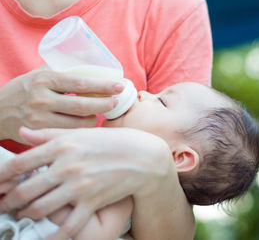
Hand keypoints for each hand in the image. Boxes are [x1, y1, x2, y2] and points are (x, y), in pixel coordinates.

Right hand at [0, 66, 123, 142]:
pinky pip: (68, 133)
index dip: (103, 85)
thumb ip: (62, 71)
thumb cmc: (24, 90)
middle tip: (116, 102)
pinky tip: (87, 125)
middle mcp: (41, 99)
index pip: (80, 83)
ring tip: (100, 114)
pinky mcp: (38, 133)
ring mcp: (39, 118)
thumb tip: (92, 59)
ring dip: (94, 119)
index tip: (119, 85)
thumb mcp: (39, 74)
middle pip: (82, 105)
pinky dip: (81, 130)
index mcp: (44, 79)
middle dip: (104, 105)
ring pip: (78, 123)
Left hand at [0, 127, 173, 239]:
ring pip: (40, 209)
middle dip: (8, 202)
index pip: (20, 163)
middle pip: (25, 190)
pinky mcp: (92, 202)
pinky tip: (46, 239)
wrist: (142, 156)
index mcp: (62, 146)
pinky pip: (68, 226)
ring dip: (27, 215)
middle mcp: (67, 166)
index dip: (1, 177)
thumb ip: (49, 134)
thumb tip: (23, 132)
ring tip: (24, 215)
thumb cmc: (111, 142)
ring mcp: (80, 186)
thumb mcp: (80, 133)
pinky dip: (53, 237)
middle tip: (4, 206)